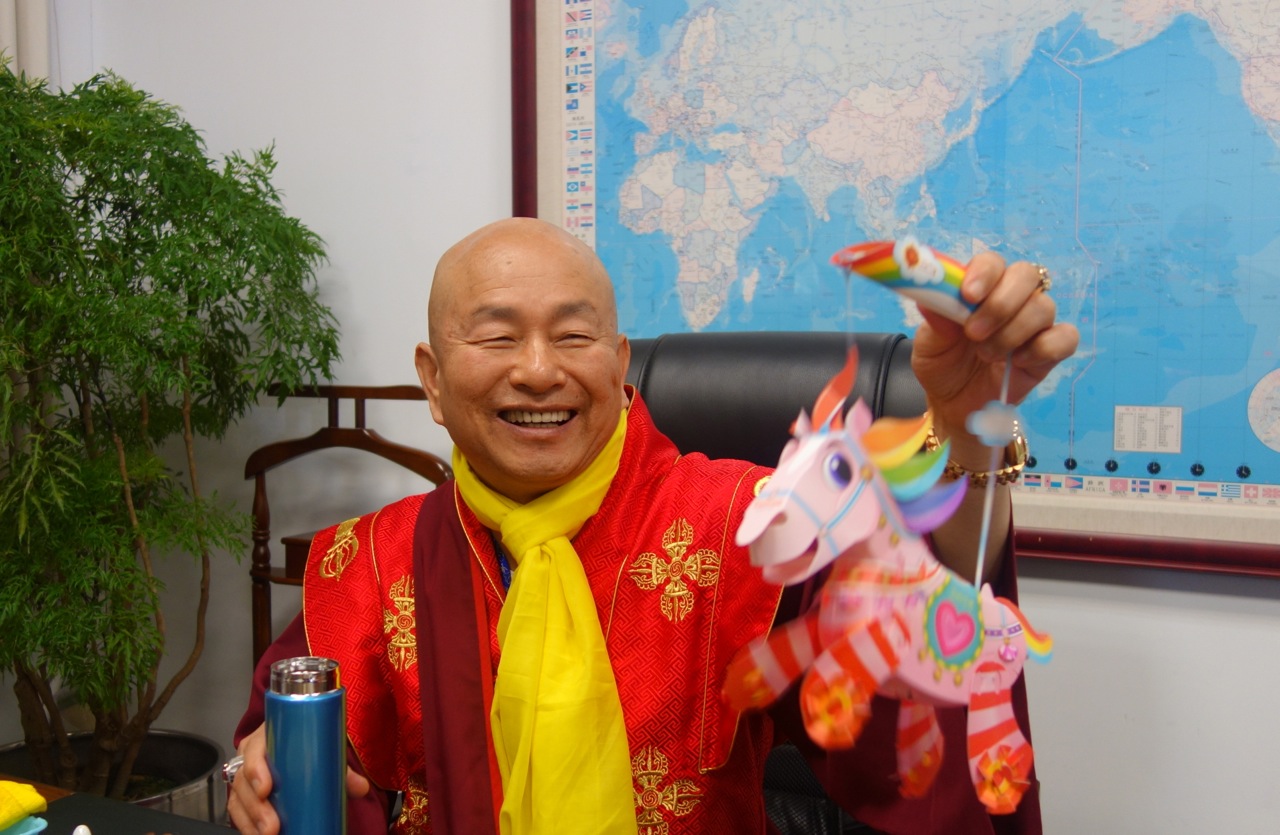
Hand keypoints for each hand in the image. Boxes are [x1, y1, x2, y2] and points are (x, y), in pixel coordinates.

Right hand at [226, 724, 371, 833]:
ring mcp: (246, 774)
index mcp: (267, 735)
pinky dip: (246, 825)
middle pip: (243, 780)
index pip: (254, 749)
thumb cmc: (309, 741)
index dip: (255, 769)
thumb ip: (343, 768)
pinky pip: (238, 810)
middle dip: (256, 807)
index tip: (266, 788)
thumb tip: (360, 788)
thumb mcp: (325, 747)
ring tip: (267, 834)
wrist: (304, 739)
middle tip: (271, 826)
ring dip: (250, 821)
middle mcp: (251, 754)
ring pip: (238, 798)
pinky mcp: (246, 793)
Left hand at [912, 253, 1078, 462]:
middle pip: (1026, 275)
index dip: (985, 273)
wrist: (954, 404)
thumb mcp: (928, 346)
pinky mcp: (1050, 351)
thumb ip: (935, 322)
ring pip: (1044, 306)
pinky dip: (1044, 348)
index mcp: (980, 288)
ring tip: (986, 355)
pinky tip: (1018, 362)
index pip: (992, 263)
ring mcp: (1033, 324)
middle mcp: (1011, 299)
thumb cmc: (942, 365)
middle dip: (1001, 303)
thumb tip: (932, 301)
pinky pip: (1065, 337)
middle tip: (974, 333)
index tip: (968, 296)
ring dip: (1013, 332)